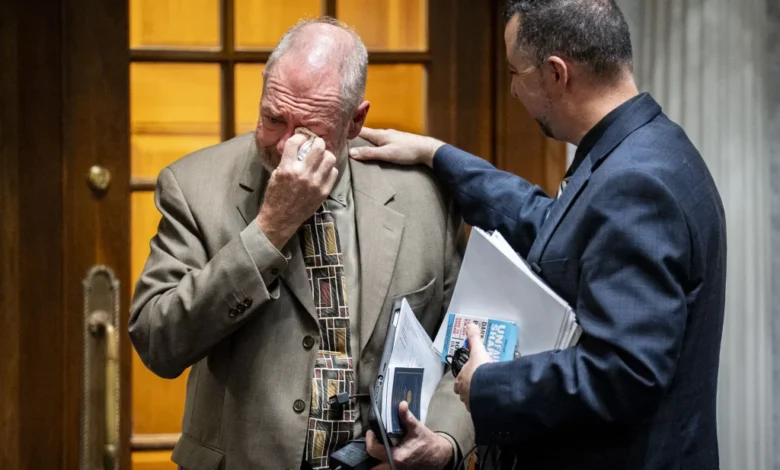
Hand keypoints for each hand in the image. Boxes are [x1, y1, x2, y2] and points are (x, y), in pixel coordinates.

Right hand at [256, 134, 338, 248]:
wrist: (281, 218)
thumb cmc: (275, 197)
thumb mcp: (276, 175)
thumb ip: (286, 160)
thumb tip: (297, 147)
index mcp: (288, 168)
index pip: (296, 142)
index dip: (300, 136)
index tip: (302, 138)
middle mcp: (303, 174)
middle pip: (318, 147)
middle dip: (317, 142)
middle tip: (316, 144)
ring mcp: (315, 183)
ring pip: (330, 158)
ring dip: (326, 155)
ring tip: (322, 157)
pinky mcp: (323, 191)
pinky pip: (333, 173)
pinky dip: (329, 169)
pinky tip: (323, 171)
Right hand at [350, 127, 444, 167]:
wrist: (427, 150)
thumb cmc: (407, 151)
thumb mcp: (387, 154)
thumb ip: (369, 153)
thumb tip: (351, 153)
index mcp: (379, 134)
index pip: (361, 130)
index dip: (350, 130)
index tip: (338, 131)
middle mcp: (384, 132)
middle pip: (367, 132)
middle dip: (356, 134)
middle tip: (344, 138)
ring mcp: (391, 136)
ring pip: (374, 136)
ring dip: (365, 138)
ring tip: (356, 143)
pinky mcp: (397, 140)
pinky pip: (381, 139)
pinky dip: (374, 142)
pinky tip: (375, 146)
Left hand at [365, 401, 452, 469]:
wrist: (439, 455)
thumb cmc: (427, 442)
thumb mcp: (417, 428)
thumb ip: (407, 417)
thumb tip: (401, 404)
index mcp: (396, 456)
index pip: (373, 449)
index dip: (370, 439)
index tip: (371, 431)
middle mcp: (394, 466)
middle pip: (374, 459)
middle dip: (373, 448)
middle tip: (375, 437)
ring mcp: (397, 469)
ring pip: (379, 465)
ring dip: (378, 454)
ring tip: (381, 442)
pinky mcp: (400, 469)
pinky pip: (386, 465)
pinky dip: (385, 457)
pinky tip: (389, 447)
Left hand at [453, 324, 492, 410]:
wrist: (488, 389)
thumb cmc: (480, 371)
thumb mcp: (477, 351)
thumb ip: (474, 339)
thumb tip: (470, 325)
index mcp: (461, 380)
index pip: (458, 381)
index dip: (462, 379)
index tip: (468, 377)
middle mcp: (463, 393)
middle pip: (464, 392)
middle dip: (470, 389)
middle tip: (478, 385)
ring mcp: (471, 403)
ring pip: (471, 401)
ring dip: (477, 398)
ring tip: (486, 394)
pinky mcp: (480, 410)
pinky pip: (481, 409)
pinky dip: (485, 406)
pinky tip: (491, 403)